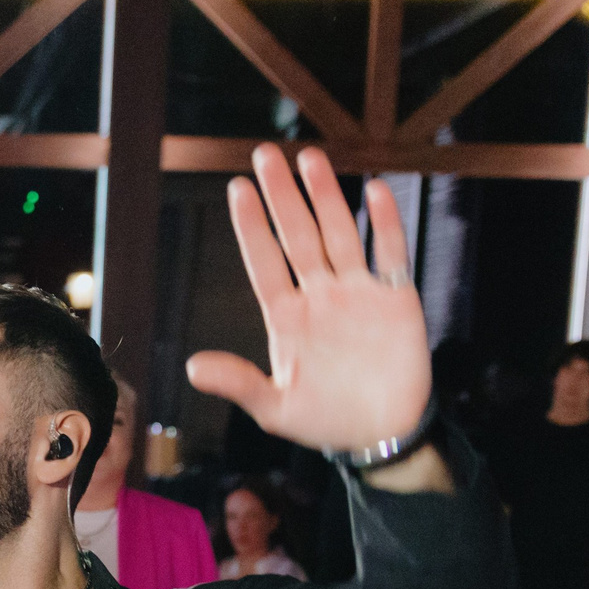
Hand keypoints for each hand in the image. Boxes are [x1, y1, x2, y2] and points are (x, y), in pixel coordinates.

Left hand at [186, 144, 431, 453]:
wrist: (381, 434)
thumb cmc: (326, 422)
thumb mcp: (275, 409)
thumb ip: (239, 383)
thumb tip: (194, 367)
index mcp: (287, 319)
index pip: (265, 263)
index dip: (252, 228)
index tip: (238, 190)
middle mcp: (319, 296)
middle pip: (298, 236)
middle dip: (283, 196)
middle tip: (266, 155)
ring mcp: (357, 293)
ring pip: (339, 234)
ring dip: (326, 196)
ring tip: (310, 158)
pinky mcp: (395, 298)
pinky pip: (390, 253)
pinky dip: (384, 224)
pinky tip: (375, 191)